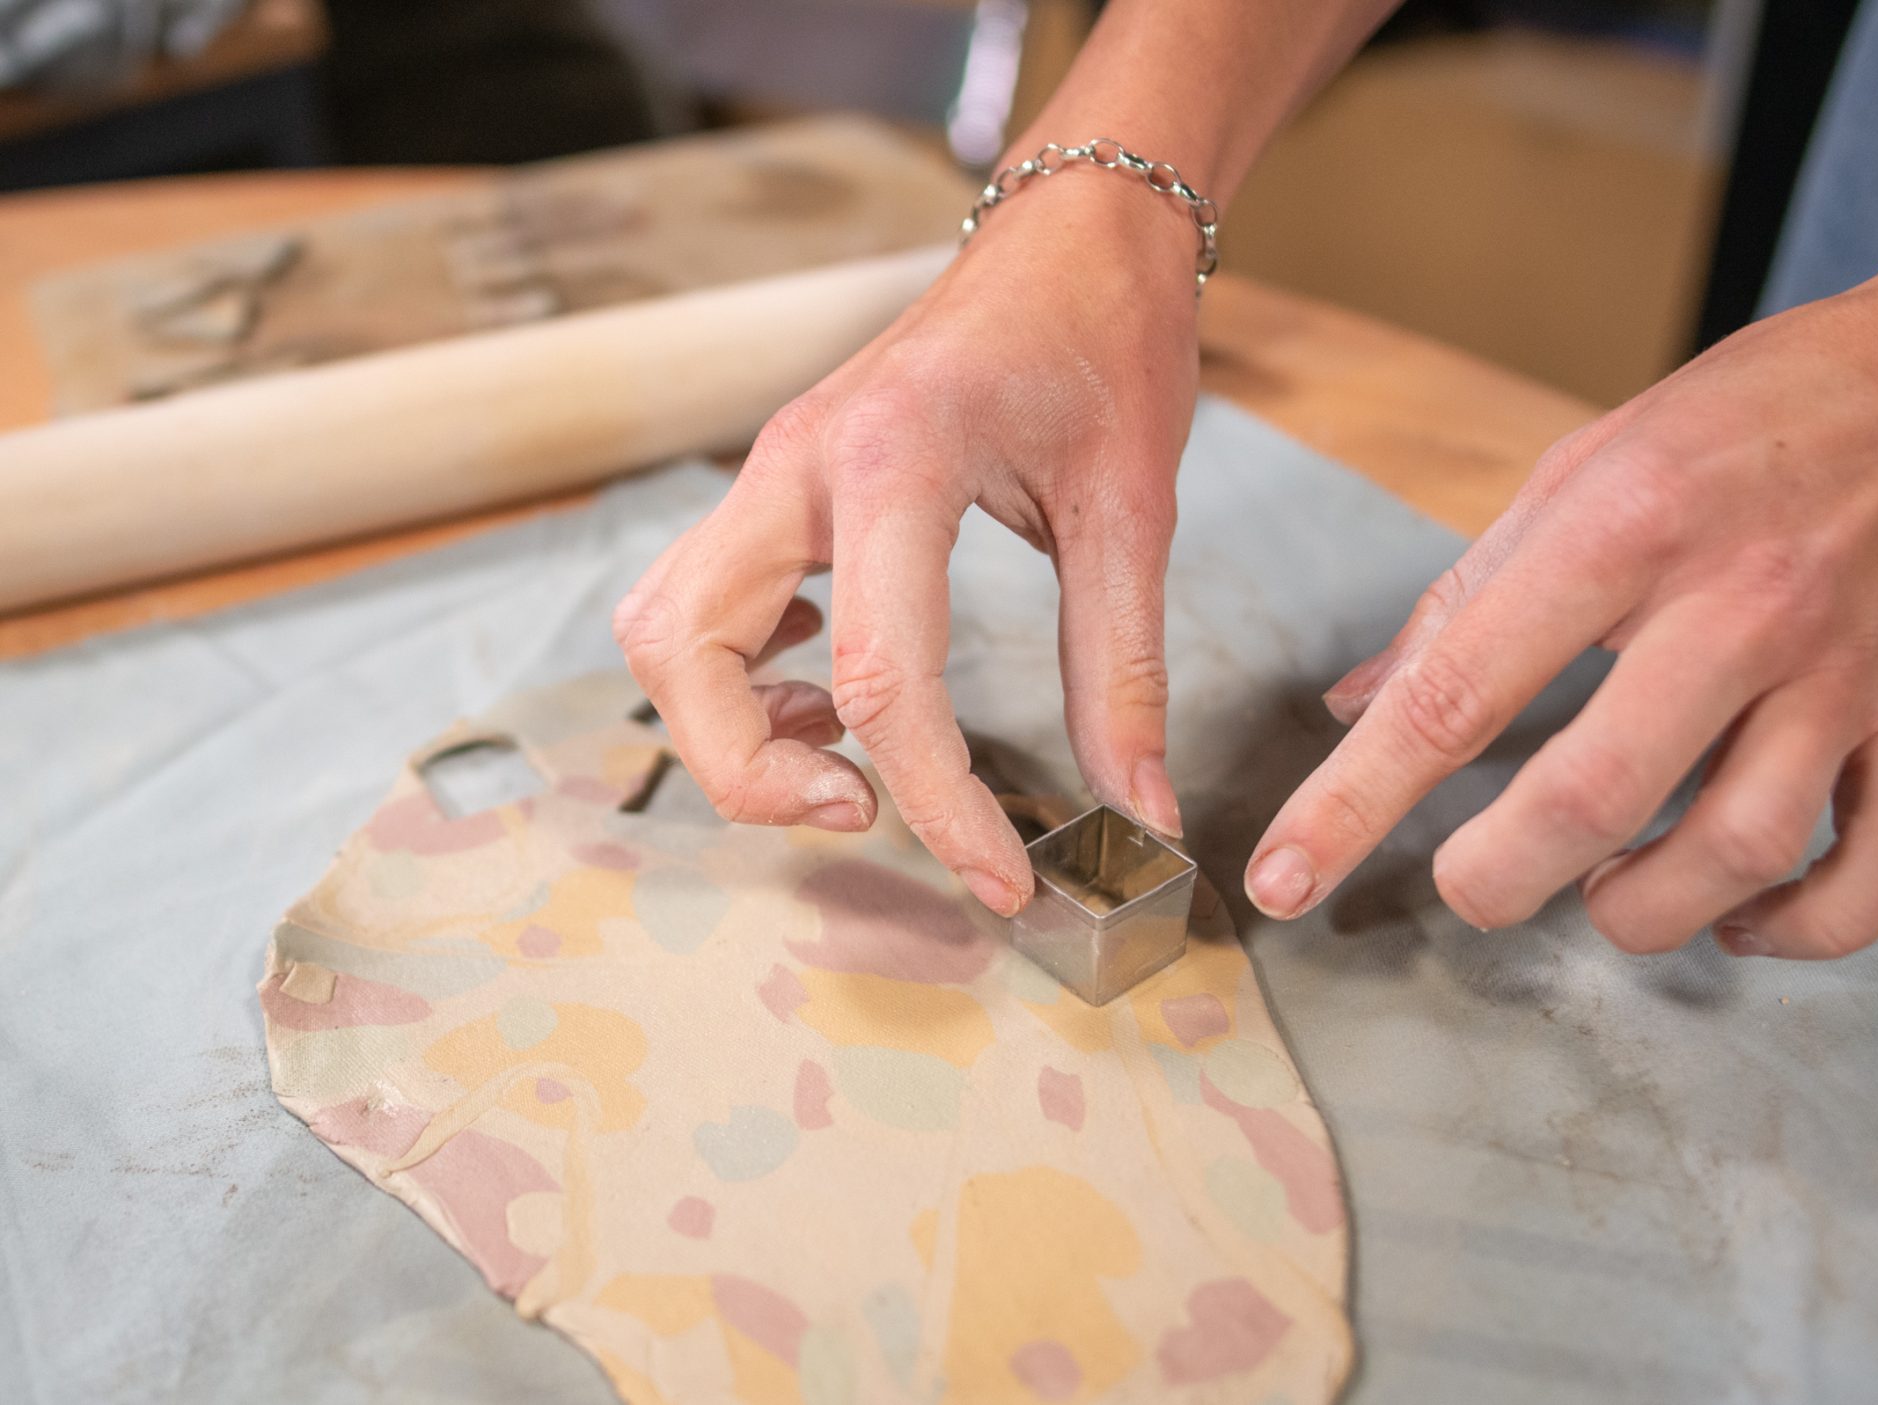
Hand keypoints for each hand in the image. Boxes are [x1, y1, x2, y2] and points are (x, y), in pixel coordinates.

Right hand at [616, 171, 1201, 914]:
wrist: (1073, 236)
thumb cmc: (1106, 343)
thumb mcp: (1133, 508)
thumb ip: (1126, 670)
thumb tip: (1142, 810)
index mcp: (893, 459)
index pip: (884, 677)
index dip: (938, 807)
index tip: (1002, 880)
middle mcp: (797, 461)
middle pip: (682, 650)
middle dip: (751, 770)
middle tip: (864, 811)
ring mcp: (771, 469)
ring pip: (662, 627)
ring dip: (725, 724)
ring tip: (846, 763)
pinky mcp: (777, 485)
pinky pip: (698, 601)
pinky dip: (737, 676)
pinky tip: (836, 691)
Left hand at [1245, 193, 1877, 958]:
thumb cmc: (1756, 412)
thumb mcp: (1588, 461)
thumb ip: (1466, 595)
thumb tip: (1353, 707)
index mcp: (1624, 526)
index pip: (1458, 691)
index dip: (1355, 802)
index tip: (1283, 879)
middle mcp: (1736, 605)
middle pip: (1592, 798)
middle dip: (1498, 880)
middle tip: (1470, 886)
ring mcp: (1842, 669)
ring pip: (1740, 850)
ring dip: (1647, 912)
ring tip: (1602, 895)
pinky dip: (1811, 926)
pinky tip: (1742, 919)